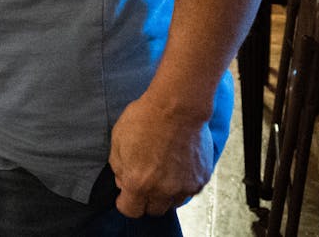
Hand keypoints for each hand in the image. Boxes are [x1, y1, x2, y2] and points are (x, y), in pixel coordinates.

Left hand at [109, 91, 213, 217]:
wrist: (177, 107)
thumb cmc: (145, 119)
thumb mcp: (118, 141)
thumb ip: (119, 168)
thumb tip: (123, 182)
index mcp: (138, 183)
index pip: (130, 211)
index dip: (125, 203)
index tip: (126, 196)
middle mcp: (163, 190)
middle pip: (153, 210)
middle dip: (146, 200)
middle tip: (144, 182)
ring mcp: (184, 186)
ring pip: (173, 203)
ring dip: (165, 194)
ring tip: (162, 172)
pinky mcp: (201, 179)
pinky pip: (188, 190)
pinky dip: (182, 184)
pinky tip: (176, 166)